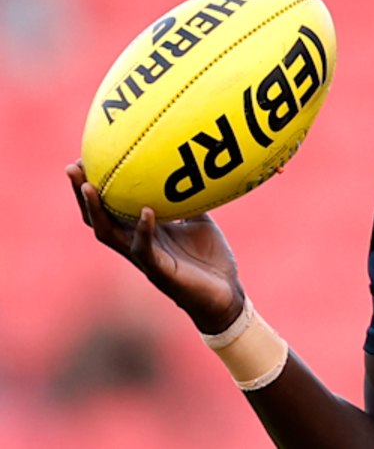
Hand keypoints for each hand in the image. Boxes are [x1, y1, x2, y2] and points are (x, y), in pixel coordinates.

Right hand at [66, 159, 244, 333]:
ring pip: (109, 234)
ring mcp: (144, 258)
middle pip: (97, 217)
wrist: (225, 294)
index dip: (94, 184)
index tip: (86, 156)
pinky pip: (145, 249)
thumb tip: (192, 168)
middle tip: (72, 166)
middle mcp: (135, 243)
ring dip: (96, 210)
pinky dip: (145, 229)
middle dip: (81, 193)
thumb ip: (189, 199)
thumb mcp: (198, 221)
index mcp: (142, 231)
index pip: (109, 206)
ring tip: (88, 185)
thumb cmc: (210, 259)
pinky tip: (146, 212)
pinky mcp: (159, 271)